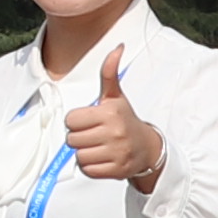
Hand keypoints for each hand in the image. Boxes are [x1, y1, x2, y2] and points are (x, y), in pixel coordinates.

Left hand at [63, 43, 164, 187]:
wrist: (146, 147)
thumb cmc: (125, 119)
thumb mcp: (116, 96)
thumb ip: (110, 73)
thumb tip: (118, 47)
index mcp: (109, 112)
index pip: (71, 120)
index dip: (77, 121)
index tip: (90, 121)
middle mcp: (114, 132)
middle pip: (72, 139)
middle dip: (79, 137)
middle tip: (94, 134)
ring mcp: (116, 152)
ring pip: (79, 156)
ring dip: (84, 153)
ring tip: (98, 146)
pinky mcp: (116, 170)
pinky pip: (87, 170)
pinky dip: (91, 167)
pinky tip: (102, 158)